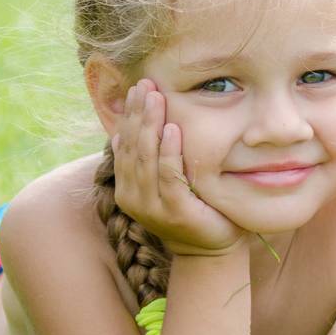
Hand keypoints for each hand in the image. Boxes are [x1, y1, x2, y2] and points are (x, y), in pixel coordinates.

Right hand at [112, 79, 245, 256]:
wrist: (211, 251)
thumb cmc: (193, 211)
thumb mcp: (166, 183)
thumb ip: (149, 161)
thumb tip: (124, 132)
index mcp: (127, 187)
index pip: (124, 143)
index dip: (130, 115)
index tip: (137, 88)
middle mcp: (133, 197)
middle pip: (133, 146)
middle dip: (139, 113)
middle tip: (146, 84)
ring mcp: (151, 206)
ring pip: (147, 157)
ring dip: (151, 124)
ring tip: (157, 98)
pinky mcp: (174, 212)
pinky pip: (169, 175)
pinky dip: (170, 151)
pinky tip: (173, 129)